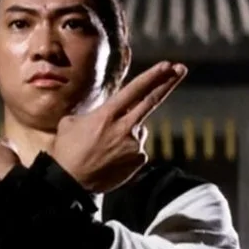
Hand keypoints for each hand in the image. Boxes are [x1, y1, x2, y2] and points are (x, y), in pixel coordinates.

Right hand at [51, 61, 187, 191]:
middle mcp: (124, 127)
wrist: (70, 183)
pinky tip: (110, 158)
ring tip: (104, 148)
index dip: (153, 76)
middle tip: (181, 68)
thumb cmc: (67, 151)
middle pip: (152, 100)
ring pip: (138, 129)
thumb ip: (93, 113)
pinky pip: (137, 148)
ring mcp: (134, 144)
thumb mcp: (71, 122)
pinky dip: (127, 150)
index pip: (135, 90)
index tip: (168, 65)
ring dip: (127, 132)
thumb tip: (106, 112)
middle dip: (168, 82)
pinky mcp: (139, 160)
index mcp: (107, 114)